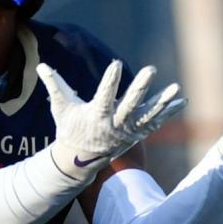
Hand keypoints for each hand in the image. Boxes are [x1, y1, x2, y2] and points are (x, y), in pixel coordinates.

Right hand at [37, 59, 185, 180]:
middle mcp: (114, 124)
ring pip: (148, 114)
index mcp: (95, 116)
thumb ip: (54, 85)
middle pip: (130, 104)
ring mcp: (128, 130)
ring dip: (162, 101)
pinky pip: (156, 122)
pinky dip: (168, 112)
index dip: (110, 81)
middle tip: (151, 70)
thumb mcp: (61, 108)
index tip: (116, 65)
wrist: (81, 159)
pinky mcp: (137, 133)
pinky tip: (181, 100)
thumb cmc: (70, 128)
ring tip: (176, 88)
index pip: (104, 96)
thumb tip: (41, 65)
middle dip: (140, 87)